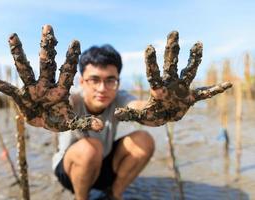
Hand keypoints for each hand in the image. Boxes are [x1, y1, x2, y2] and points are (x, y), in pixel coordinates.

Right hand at [0, 25, 102, 131]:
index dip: (71, 58)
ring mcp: (32, 89)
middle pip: (46, 64)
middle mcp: (46, 85)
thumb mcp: (70, 122)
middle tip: (48, 27)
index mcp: (60, 90)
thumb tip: (101, 127)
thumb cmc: (58, 118)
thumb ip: (84, 122)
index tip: (75, 41)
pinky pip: (6, 88)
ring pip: (25, 69)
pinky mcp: (20, 96)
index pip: (67, 71)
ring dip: (19, 54)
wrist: (45, 123)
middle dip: (47, 47)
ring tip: (13, 36)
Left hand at [115, 31, 231, 125]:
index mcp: (157, 89)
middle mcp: (170, 84)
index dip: (152, 62)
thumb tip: (115, 114)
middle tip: (173, 33)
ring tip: (198, 44)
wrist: (163, 115)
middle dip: (172, 50)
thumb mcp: (141, 115)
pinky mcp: (191, 96)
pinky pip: (205, 93)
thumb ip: (130, 113)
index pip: (154, 73)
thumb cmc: (151, 113)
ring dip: (194, 59)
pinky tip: (227, 85)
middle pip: (171, 65)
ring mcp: (181, 89)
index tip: (150, 47)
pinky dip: (215, 90)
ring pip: (189, 71)